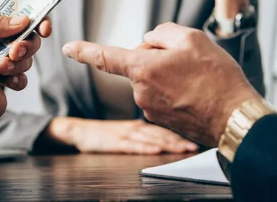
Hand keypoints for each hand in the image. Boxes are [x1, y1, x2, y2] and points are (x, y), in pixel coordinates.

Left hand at [0, 0, 51, 89]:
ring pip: (20, 62)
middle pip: (28, 41)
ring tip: (2, 68)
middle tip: (12, 54)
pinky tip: (8, 83)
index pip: (25, 14)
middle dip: (26, 49)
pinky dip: (12, 81)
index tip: (43, 29)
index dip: (39, 21)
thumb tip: (22, 21)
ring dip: (18, 66)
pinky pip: (7, 79)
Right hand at [47, 118, 197, 153]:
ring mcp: (125, 134)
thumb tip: (167, 139)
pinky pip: (133, 145)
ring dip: (168, 144)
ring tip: (183, 149)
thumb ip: (145, 133)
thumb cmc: (105, 133)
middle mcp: (135, 128)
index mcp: (140, 125)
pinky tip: (156, 151)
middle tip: (195, 146)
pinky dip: (146, 148)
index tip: (196, 138)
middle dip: (179, 140)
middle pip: (161, 134)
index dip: (181, 133)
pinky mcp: (115, 143)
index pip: (164, 128)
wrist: (79, 131)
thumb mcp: (127, 129)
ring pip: (151, 139)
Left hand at [62, 23, 260, 146]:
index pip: (105, 57)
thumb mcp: (192, 38)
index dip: (84, 50)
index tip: (68, 48)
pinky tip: (196, 90)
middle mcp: (141, 92)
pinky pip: (162, 95)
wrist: (234, 117)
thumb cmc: (216, 78)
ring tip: (197, 78)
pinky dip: (175, 90)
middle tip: (188, 60)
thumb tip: (150, 42)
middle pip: (140, 64)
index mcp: (142, 69)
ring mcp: (151, 109)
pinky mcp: (162, 120)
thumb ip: (163, 33)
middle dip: (157, 57)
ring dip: (168, 74)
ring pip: (153, 79)